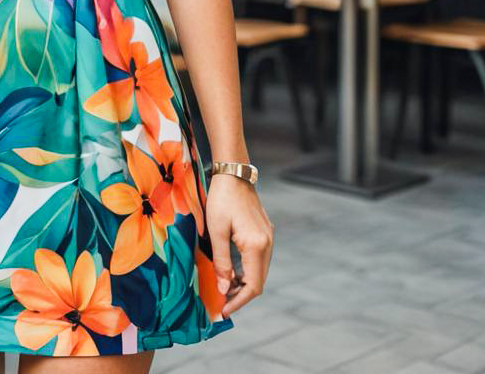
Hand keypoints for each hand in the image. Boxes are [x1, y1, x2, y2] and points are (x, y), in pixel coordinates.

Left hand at [205, 172, 273, 317]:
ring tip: (223, 286)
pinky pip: (258, 258)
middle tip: (221, 300)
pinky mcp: (265, 232)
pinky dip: (247, 269)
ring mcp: (269, 237)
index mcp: (257, 245)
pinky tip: (232, 269)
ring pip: (259, 270)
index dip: (238, 301)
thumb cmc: (221, 199)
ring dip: (243, 282)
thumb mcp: (216, 231)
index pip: (253, 286)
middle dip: (240, 294)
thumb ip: (222, 261)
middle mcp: (268, 244)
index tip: (224, 310)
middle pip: (258, 280)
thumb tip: (224, 288)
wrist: (234, 174)